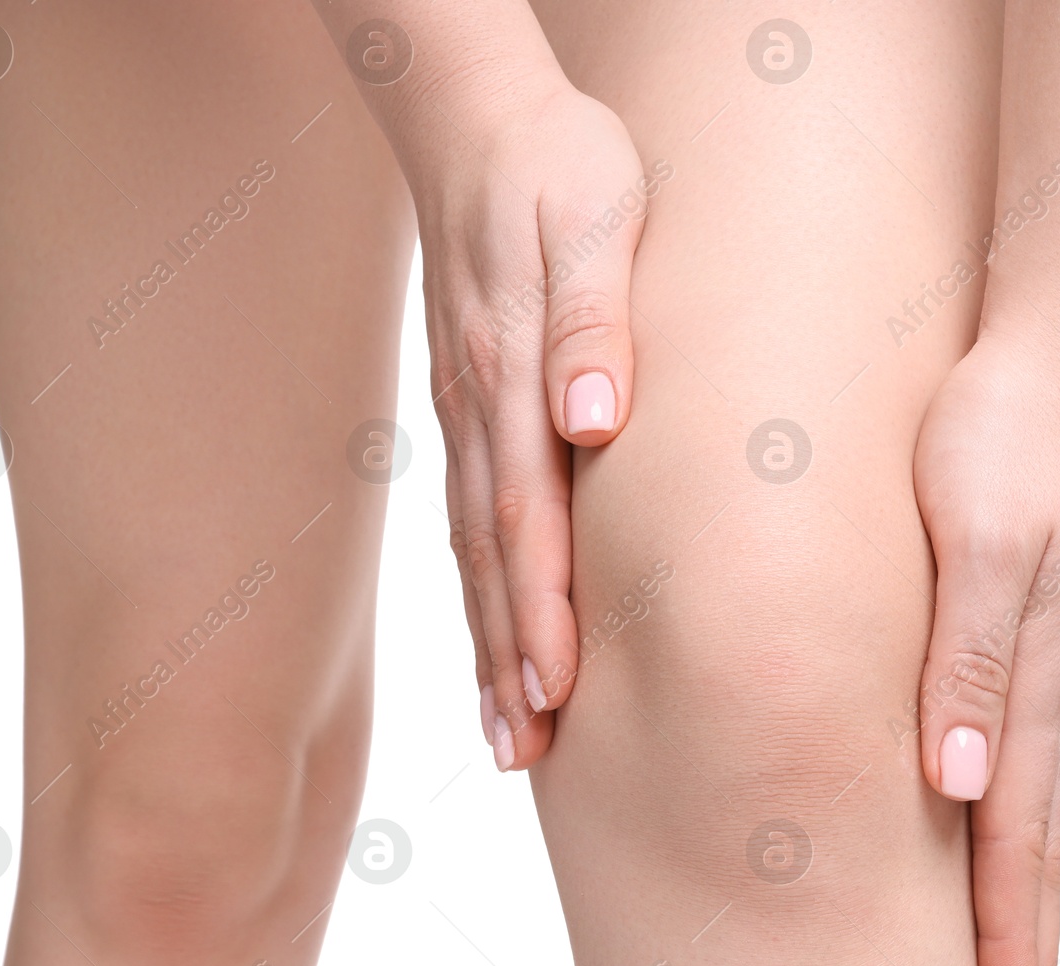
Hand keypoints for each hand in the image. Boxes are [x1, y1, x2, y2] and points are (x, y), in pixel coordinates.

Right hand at [416, 80, 653, 770]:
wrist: (478, 120)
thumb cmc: (559, 164)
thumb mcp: (595, 217)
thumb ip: (591, 321)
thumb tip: (593, 422)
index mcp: (513, 374)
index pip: (527, 515)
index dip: (541, 608)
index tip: (556, 691)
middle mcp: (480, 411)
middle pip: (492, 558)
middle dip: (511, 659)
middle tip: (526, 751)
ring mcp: (464, 417)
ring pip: (473, 553)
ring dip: (488, 645)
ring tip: (509, 732)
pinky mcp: (466, 412)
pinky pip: (468, 521)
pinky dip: (479, 593)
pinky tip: (493, 639)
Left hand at [912, 330, 1059, 965]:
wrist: (1043, 354)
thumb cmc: (1001, 439)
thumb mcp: (976, 545)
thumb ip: (964, 662)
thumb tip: (955, 787)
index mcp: (1024, 684)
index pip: (1017, 845)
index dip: (1010, 944)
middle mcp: (1033, 692)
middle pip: (1031, 848)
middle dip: (1025, 950)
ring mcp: (1028, 667)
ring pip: (1023, 810)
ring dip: (1015, 898)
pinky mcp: (1010, 633)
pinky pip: (1008, 752)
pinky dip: (1001, 822)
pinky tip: (980, 834)